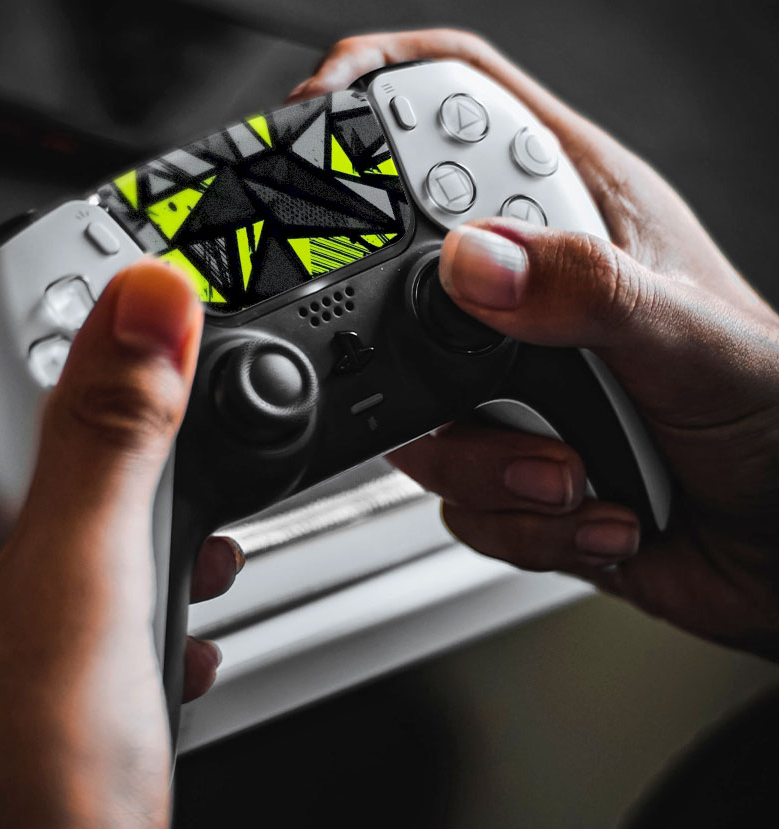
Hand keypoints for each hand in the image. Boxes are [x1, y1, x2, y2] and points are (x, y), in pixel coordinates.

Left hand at [0, 258, 241, 828]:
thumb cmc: (27, 804)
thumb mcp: (81, 588)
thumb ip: (109, 439)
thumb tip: (143, 316)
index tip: (34, 271)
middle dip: (61, 419)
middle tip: (129, 401)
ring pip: (19, 514)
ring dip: (109, 506)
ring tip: (179, 525)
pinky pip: (48, 575)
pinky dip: (113, 571)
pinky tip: (173, 605)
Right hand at [290, 30, 778, 659]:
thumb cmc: (773, 413)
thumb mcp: (689, 336)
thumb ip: (584, 291)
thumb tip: (472, 262)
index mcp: (576, 224)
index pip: (461, 112)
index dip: (383, 89)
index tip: (318, 117)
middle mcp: (527, 303)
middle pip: (399, 279)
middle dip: (414, 346)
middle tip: (485, 382)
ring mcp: (507, 387)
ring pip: (415, 414)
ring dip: (488, 462)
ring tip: (571, 467)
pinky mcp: (501, 464)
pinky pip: (453, 495)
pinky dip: (516, 515)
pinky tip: (588, 503)